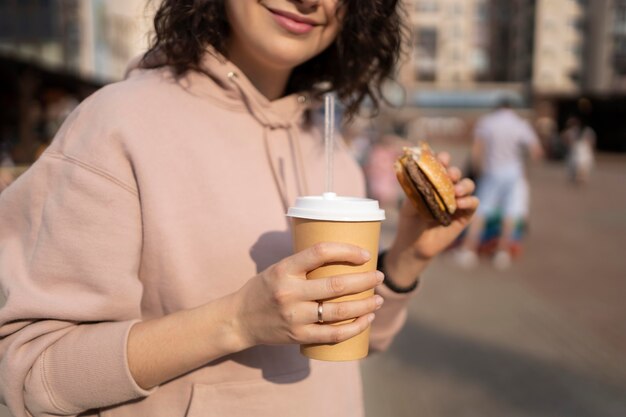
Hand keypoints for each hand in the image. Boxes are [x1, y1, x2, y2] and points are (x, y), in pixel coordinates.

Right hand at [232, 243, 383, 348]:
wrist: (239, 319)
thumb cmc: (264, 289)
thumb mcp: (278, 268)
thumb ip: (304, 264)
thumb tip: (341, 254)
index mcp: (284, 269)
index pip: (320, 253)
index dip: (347, 251)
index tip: (365, 255)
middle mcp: (290, 292)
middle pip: (336, 285)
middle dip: (365, 281)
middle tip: (378, 277)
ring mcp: (295, 317)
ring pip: (339, 311)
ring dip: (365, 305)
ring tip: (378, 299)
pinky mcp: (298, 336)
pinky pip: (333, 334)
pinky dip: (354, 328)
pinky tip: (366, 320)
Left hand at [384, 152, 478, 285]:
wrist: (414, 245)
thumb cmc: (410, 222)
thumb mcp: (408, 206)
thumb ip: (415, 194)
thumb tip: (421, 181)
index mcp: (433, 182)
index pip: (440, 165)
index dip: (442, 159)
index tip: (440, 158)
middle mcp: (447, 188)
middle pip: (456, 173)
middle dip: (454, 171)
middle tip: (449, 175)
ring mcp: (457, 201)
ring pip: (468, 185)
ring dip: (464, 185)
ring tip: (456, 191)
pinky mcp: (465, 215)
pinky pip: (473, 203)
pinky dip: (468, 201)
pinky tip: (458, 204)